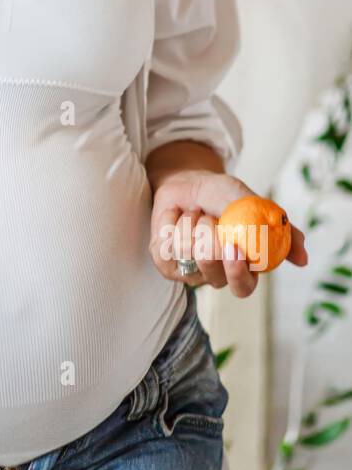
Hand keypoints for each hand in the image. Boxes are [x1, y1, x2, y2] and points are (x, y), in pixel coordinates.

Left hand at [148, 170, 308, 297]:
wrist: (189, 182)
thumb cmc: (222, 195)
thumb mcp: (251, 203)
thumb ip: (276, 228)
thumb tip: (303, 259)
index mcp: (243, 266)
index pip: (244, 287)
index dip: (238, 272)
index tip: (233, 248)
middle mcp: (217, 274)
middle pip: (214, 275)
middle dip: (210, 242)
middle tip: (209, 218)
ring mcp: (190, 270)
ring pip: (188, 256)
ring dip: (192, 224)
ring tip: (197, 212)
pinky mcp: (166, 263)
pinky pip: (167, 250)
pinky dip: (172, 225)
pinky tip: (178, 218)